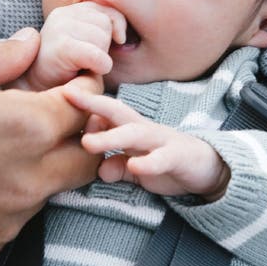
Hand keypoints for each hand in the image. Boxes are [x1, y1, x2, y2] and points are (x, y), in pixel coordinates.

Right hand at [0, 31, 100, 265]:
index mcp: (23, 129)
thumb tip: (30, 46)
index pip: (86, 110)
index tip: (69, 88)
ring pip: (42, 198)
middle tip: (42, 122)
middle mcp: (22, 184)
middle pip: (84, 162)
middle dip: (75, 138)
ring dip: (30, 175)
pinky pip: (1, 232)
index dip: (82, 93)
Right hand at [19, 2, 126, 90]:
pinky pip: (96, 55)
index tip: (112, 46)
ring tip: (81, 67)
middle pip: (106, 24)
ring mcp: (58, 28)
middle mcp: (62, 14)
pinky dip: (99, 67)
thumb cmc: (66, 71)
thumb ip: (104, 30)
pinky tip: (84, 73)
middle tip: (86, 61)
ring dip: (100, 58)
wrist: (35, 92)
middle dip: (104, 46)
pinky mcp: (60, 46)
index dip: (116, 29)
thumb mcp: (87, 44)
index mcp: (70, 10)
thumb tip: (123, 36)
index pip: (108, 10)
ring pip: (102, 39)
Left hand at [63, 85, 229, 202]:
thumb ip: (116, 167)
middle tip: (67, 98)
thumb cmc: (165, 162)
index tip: (59, 95)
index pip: (105, 114)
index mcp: (131, 129)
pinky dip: (148, 164)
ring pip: (134, 135)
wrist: (207, 168)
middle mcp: (144, 130)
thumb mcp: (136, 167)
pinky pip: (161, 159)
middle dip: (93, 105)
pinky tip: (135, 168)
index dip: (84, 105)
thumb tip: (99, 170)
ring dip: (111, 137)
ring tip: (89, 144)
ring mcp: (161, 141)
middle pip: (117, 113)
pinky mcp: (177, 157)